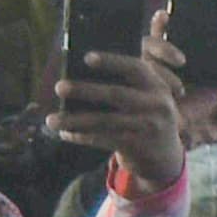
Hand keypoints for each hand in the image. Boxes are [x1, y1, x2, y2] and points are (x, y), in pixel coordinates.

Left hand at [51, 47, 186, 187]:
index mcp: (157, 85)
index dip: (111, 61)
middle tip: (59, 87)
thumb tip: (78, 77)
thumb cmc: (144, 119)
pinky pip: (105, 140)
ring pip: (106, 121)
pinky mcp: (139, 146)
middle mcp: (157, 104)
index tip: (86, 57)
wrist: (165, 158)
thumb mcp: (146, 99)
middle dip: (86, 90)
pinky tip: (66, 134)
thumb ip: (125, 86)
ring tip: (51, 120)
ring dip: (75, 120)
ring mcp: (149, 127)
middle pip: (117, 94)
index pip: (135, 68)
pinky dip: (83, 137)